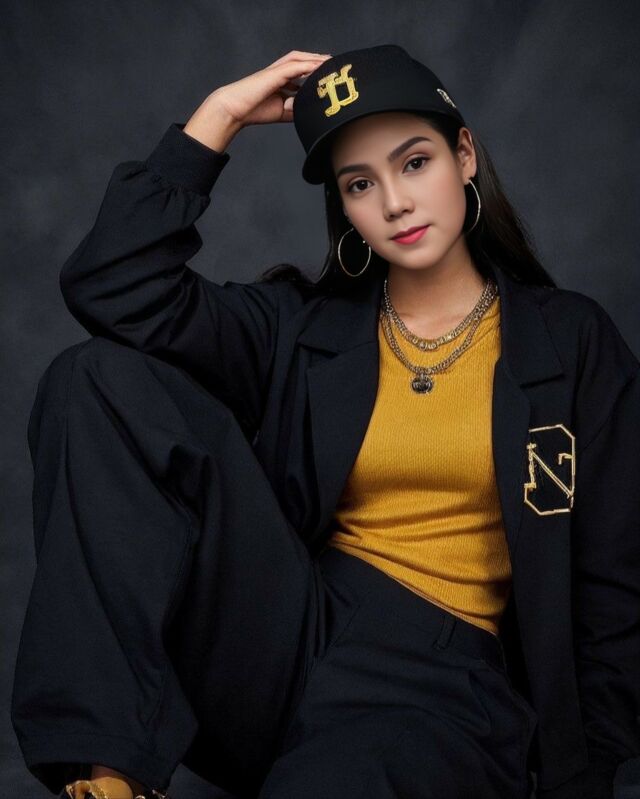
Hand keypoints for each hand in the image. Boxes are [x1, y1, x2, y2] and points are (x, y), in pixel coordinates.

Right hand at [208, 49, 331, 126]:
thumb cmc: (254, 111)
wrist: (235, 109)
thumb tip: (311, 111)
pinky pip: (295, 66)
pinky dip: (308, 65)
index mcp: (279, 81)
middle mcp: (278, 73)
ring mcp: (275, 71)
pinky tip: (319, 67)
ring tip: (328, 61)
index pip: (299, 71)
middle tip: (331, 63)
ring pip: (298, 59)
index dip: (313, 70)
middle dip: (316, 60)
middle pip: (300, 60)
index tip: (326, 74)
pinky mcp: (274, 73)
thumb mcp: (282, 111)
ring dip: (314, 58)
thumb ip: (296, 108)